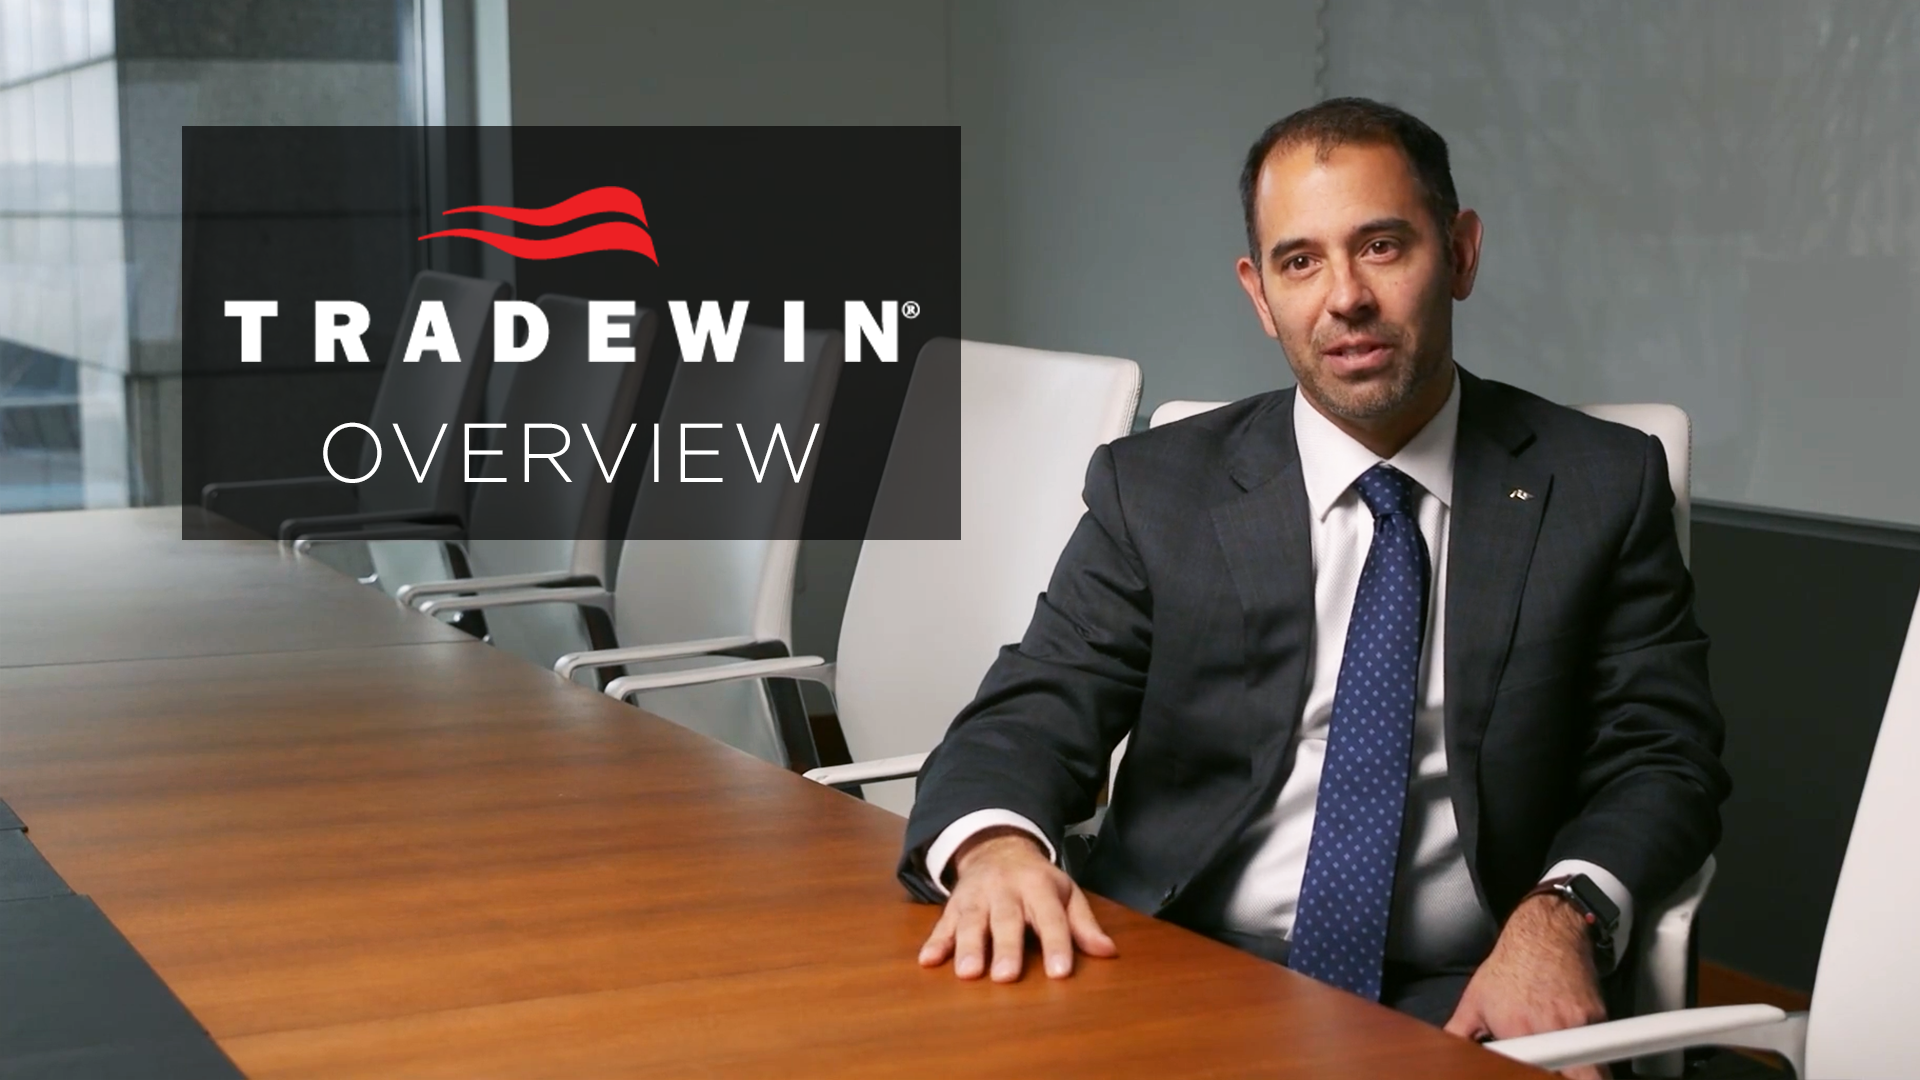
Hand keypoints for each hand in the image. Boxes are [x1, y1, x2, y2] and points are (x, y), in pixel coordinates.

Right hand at [917, 826, 1116, 981]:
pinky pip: (942, 924)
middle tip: (1006, 976)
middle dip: (1006, 948)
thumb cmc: (1037, 880)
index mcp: (1038, 886)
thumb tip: (1108, 952)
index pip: (1050, 917)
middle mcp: (1005, 890)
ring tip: (968, 973)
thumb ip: (1083, 924)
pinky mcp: (954, 905)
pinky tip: (928, 961)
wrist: (997, 847)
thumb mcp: (1066, 893)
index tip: (1060, 972)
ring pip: (971, 921)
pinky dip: (935, 942)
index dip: (1056, 944)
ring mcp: (977, 896)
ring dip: (967, 947)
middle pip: (1006, 920)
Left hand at [1445, 894, 1610, 1079]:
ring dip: (1583, 1074)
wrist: (1545, 935)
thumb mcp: (1474, 1001)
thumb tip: (1448, 1053)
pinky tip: (1578, 1052)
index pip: (1532, 1071)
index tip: (1537, 1070)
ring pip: (1592, 1071)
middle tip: (1555, 1072)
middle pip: (1571, 1076)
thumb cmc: (1509, 967)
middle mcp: (1550, 1029)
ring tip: (1570, 1072)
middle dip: (1564, 1076)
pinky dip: (1595, 1058)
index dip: (1534, 1073)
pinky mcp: (1599, 1019)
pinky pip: (1603, 1051)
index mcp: (1516, 1030)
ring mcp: (1578, 1025)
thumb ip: (1459, 1034)